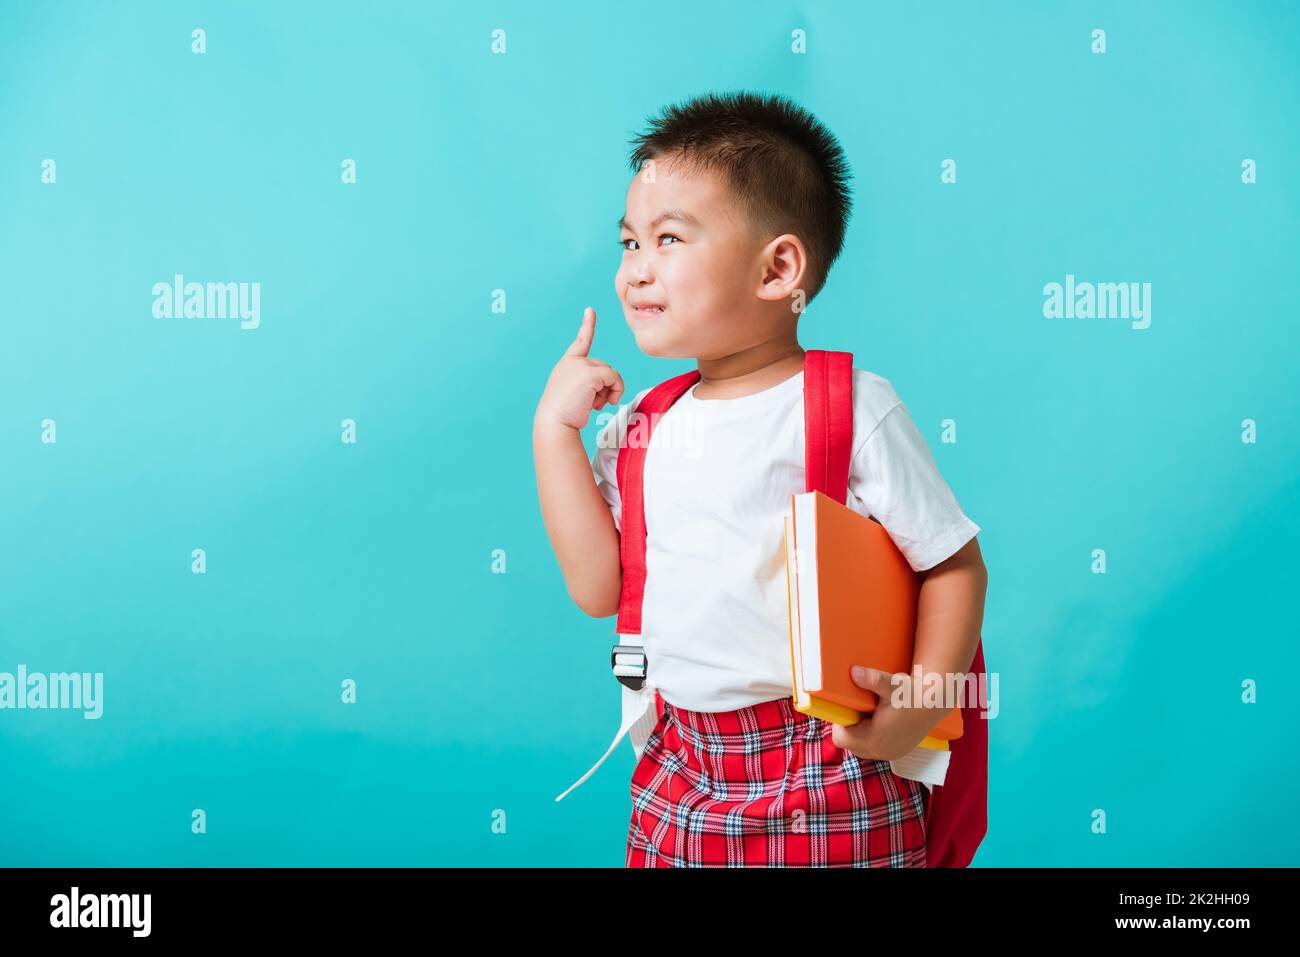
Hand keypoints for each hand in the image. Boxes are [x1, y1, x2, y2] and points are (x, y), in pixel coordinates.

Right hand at [535, 307, 625, 432]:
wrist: (554, 423)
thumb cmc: (564, 416)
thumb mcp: (575, 395)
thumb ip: (590, 385)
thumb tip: (612, 390)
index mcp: (567, 365)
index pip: (580, 342)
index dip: (587, 326)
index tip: (590, 311)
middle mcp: (573, 362)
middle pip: (604, 367)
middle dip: (605, 386)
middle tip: (593, 404)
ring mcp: (581, 365)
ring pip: (611, 373)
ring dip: (609, 391)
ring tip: (593, 405)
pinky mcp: (590, 373)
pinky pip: (614, 378)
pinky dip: (616, 391)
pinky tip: (603, 403)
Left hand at [829, 666, 936, 762]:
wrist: (935, 703)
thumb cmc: (912, 694)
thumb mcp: (892, 685)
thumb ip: (872, 679)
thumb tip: (854, 672)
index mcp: (874, 739)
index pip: (840, 738)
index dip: (840, 723)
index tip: (848, 708)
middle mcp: (881, 751)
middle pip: (849, 744)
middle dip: (850, 728)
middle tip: (858, 710)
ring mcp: (890, 754)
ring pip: (861, 748)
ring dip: (860, 734)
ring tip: (869, 715)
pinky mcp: (897, 753)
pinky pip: (875, 749)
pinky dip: (873, 738)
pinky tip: (879, 722)